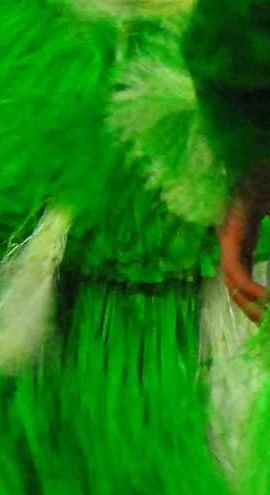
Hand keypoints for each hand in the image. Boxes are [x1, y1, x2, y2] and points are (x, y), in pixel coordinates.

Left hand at [220, 178, 268, 322]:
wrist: (265, 167)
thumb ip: (267, 256)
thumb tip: (268, 288)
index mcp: (242, 238)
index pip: (239, 277)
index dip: (252, 301)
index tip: (266, 318)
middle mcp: (230, 237)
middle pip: (232, 283)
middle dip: (251, 309)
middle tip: (266, 328)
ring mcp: (229, 231)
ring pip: (230, 278)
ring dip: (249, 302)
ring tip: (267, 318)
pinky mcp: (233, 227)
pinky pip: (234, 264)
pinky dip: (248, 285)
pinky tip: (266, 296)